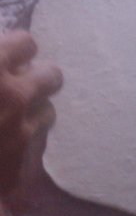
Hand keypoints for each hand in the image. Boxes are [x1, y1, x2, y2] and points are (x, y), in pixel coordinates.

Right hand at [0, 30, 62, 193]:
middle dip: (35, 80)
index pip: (28, 43)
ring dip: (30, 114)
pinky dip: (20, 147)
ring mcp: (20, 136)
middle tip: (14, 89)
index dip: (15, 51)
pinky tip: (0, 151)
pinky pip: (34, 148)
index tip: (5, 60)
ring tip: (5, 122)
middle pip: (51, 76)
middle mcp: (14, 97)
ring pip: (47, 112)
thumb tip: (0, 52)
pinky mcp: (17, 172)